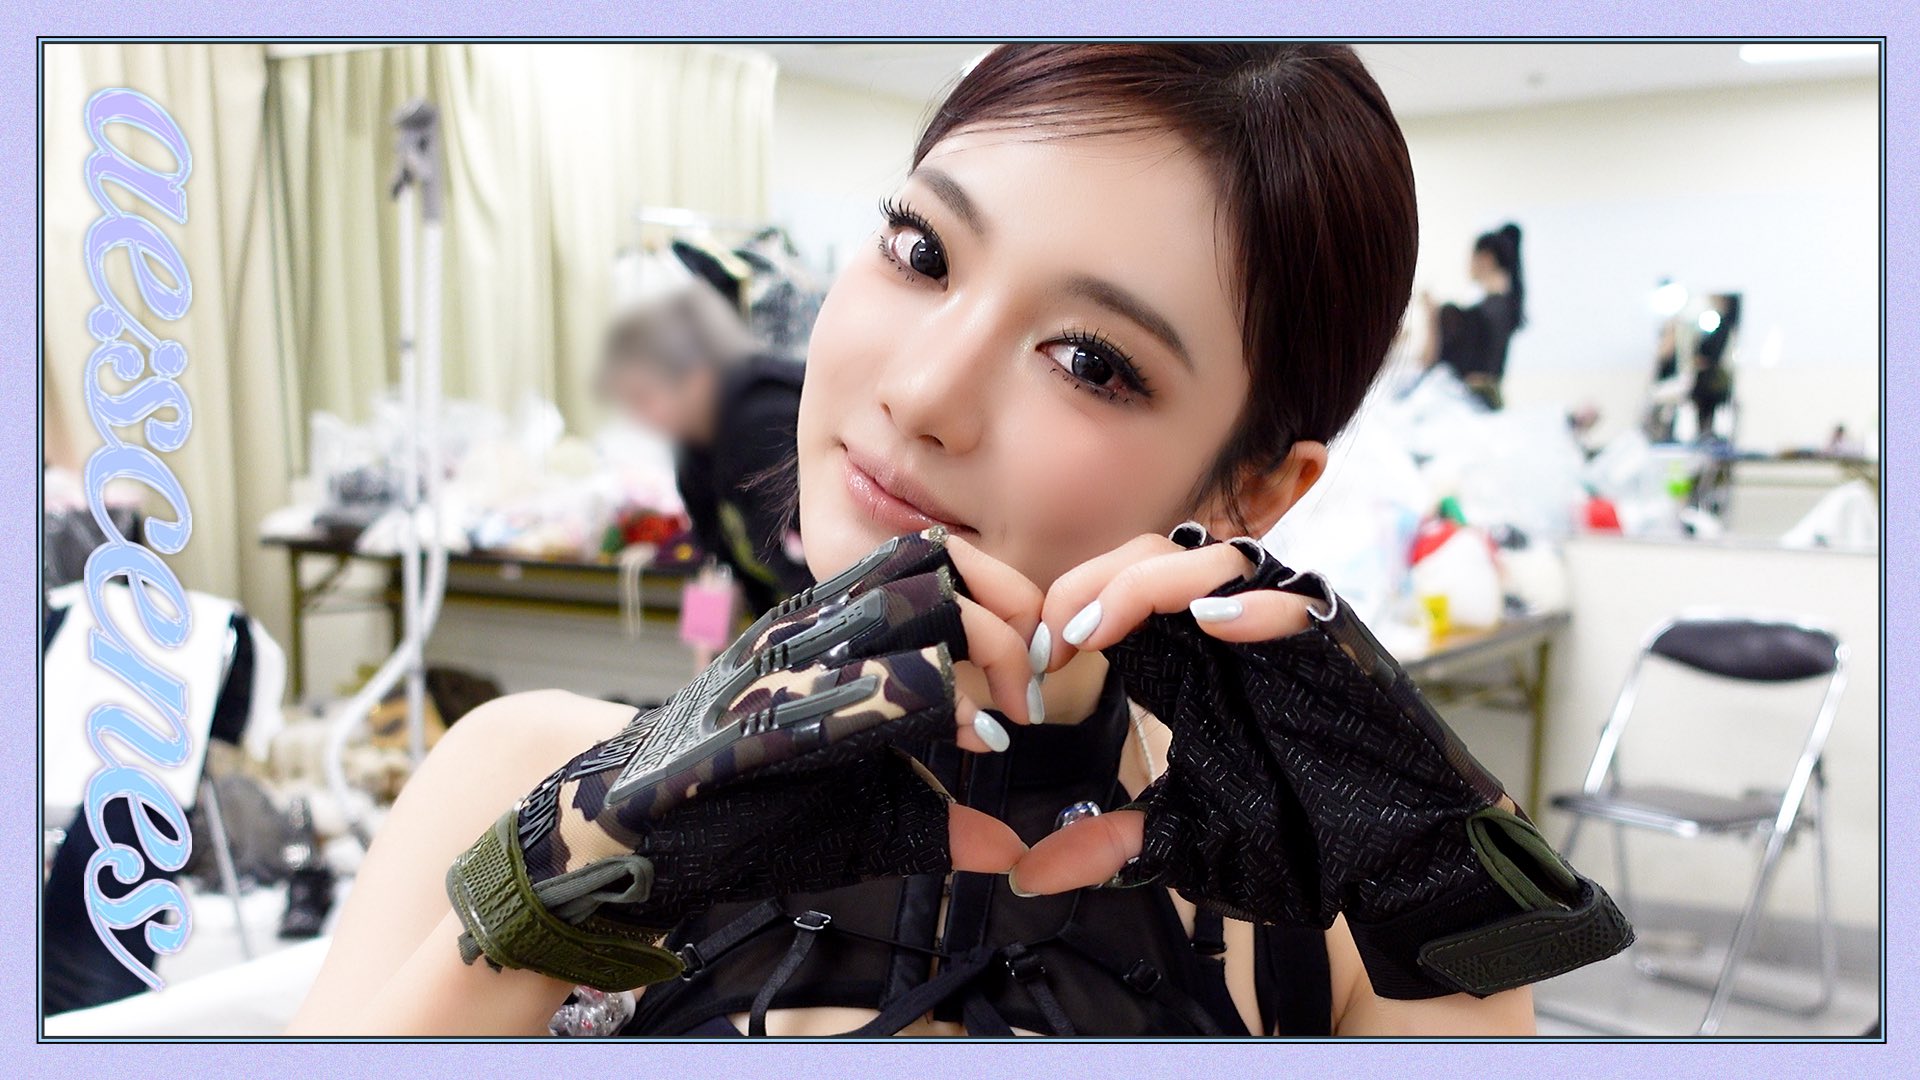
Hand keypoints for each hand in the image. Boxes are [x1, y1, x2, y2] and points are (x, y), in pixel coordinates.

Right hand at [445, 527, 1040, 990]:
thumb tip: (1011, 851)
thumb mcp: (856, 815)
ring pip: (897, 608)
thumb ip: (932, 822)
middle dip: (1003, 624)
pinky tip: (954, 736)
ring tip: (999, 720)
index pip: (930, 561)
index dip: (1003, 599)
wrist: (623, 835)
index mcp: (826, 629)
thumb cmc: (742, 816)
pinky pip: (848, 686)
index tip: (1041, 668)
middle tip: (1032, 696)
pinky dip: (915, 704)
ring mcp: (776, 667)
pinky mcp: (752, 718)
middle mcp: (804, 630)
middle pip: (929, 569)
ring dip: (971, 653)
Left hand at [1008, 525, 1319, 894]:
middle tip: (1056, 641)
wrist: (1395, 857)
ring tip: (1101, 630)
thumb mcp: (1184, 837)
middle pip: (1151, 554)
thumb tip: (1030, 872)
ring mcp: (1288, 630)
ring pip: (1215, 558)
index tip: (1030, 663)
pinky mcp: (1342, 649)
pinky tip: (1213, 625)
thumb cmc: (1300, 834)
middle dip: (1091, 584)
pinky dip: (1255, 607)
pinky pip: (1300, 604)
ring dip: (1148, 585)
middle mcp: (1232, 629)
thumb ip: (1110, 844)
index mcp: (1190, 657)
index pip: (1116, 588)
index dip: (1066, 607)